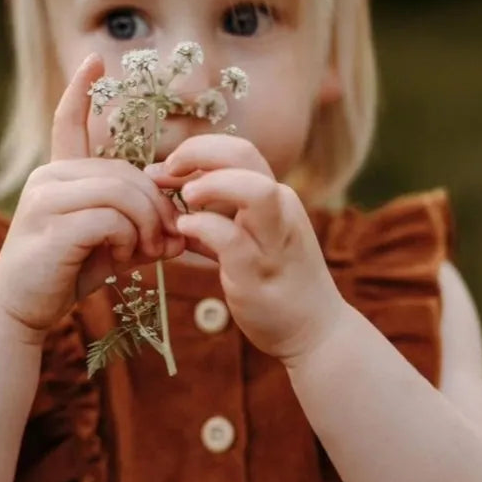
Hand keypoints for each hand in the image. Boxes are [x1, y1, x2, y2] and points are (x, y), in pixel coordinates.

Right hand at [0, 53, 184, 338]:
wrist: (23, 311)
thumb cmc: (66, 273)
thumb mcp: (109, 245)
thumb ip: (140, 228)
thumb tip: (182, 232)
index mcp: (60, 175)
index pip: (69, 123)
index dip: (82, 92)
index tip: (95, 60)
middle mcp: (49, 177)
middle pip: (125, 172)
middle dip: (157, 207)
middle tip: (168, 241)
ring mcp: (46, 198)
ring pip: (122, 192)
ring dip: (148, 224)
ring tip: (150, 251)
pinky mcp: (52, 224)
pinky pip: (111, 217)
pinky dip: (129, 239)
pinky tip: (124, 256)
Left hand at [145, 135, 344, 361]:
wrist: (315, 331)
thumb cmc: (274, 282)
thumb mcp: (246, 239)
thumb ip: (212, 216)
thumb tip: (167, 193)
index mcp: (275, 197)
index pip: (237, 150)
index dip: (196, 151)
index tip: (166, 170)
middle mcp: (280, 210)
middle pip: (243, 154)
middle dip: (196, 152)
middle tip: (166, 173)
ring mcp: (272, 240)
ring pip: (252, 190)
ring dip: (210, 185)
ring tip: (185, 199)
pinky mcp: (259, 273)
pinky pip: (230, 239)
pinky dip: (201, 228)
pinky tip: (183, 233)